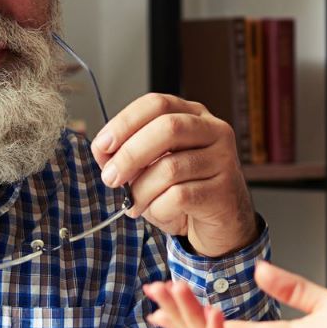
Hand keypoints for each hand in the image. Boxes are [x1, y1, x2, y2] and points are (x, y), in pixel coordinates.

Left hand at [92, 93, 257, 257]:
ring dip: (141, 190)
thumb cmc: (184, 191)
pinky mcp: (224, 189)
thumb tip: (102, 150)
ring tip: (133, 204)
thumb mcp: (151, 168)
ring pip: (171, 167)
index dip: (125, 122)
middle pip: (167, 128)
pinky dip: (159, 208)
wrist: (221, 223)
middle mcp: (213, 130)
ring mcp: (223, 159)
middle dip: (130, 154)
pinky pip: (181, 196)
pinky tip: (159, 212)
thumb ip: (126, 155)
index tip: (103, 145)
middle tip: (110, 178)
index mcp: (192, 114)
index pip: (157, 103)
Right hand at [146, 260, 326, 327]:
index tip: (167, 290)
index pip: (220, 322)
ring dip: (189, 320)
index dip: (192, 308)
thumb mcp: (322, 302)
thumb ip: (290, 287)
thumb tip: (259, 270)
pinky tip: (212, 315)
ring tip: (169, 294)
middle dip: (178, 311)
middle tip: (151, 290)